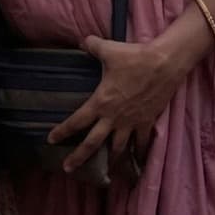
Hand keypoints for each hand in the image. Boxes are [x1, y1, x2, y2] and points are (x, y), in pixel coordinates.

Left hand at [48, 36, 189, 172]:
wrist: (163, 64)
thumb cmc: (134, 57)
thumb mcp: (108, 49)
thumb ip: (92, 46)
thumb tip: (82, 41)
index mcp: (101, 102)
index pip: (76, 121)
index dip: (62, 131)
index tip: (51, 140)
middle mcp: (113, 117)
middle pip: (93, 143)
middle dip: (79, 157)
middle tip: (68, 169)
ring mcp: (131, 123)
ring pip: (117, 149)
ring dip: (110, 162)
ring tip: (105, 173)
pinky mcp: (147, 122)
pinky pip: (142, 143)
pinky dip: (139, 154)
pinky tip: (137, 163)